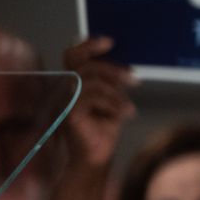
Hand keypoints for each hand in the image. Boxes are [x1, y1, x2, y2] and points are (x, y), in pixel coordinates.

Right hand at [59, 37, 135, 170]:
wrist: (96, 157)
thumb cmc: (104, 129)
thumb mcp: (111, 101)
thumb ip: (111, 84)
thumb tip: (125, 69)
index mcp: (74, 83)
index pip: (73, 56)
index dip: (88, 45)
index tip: (110, 42)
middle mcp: (65, 89)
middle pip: (84, 66)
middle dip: (112, 69)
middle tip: (134, 80)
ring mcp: (65, 101)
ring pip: (91, 81)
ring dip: (116, 92)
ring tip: (129, 108)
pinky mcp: (70, 114)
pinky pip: (92, 98)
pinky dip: (113, 104)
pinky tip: (126, 115)